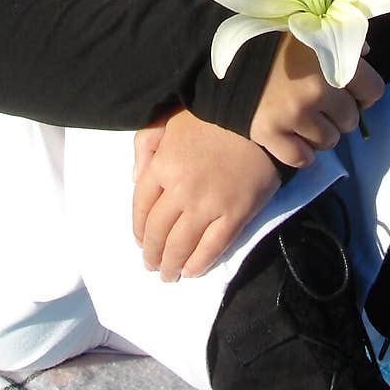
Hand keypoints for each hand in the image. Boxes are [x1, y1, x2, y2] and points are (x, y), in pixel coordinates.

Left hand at [132, 108, 279, 282]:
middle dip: (152, 253)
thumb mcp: (167, 119)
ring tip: (169, 275)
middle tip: (152, 266)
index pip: (141, 206)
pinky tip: (192, 271)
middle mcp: (180, 189)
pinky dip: (199, 264)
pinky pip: (213, 247)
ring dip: (171, 264)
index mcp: (162, 165)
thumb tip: (135, 178)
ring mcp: (207, 204)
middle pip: (158, 231)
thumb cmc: (209, 115)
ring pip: (182, 244)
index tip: (140, 242)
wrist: (254, 114)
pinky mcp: (235, 214)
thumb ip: (145, 145)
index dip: (138, 228)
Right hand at [249, 32, 384, 168]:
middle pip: (350, 120)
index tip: (350, 91)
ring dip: (320, 133)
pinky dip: (300, 152)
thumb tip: (364, 53)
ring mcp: (293, 116)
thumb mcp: (309, 26)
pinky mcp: (270, 134)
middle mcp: (317, 92)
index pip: (373, 90)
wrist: (222, 46)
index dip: (364, 91)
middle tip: (320, 103)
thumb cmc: (270, 32)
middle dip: (339, 113)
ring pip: (328, 141)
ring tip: (304, 118)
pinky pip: (301, 158)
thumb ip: (340, 37)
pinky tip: (292, 137)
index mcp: (332, 62)